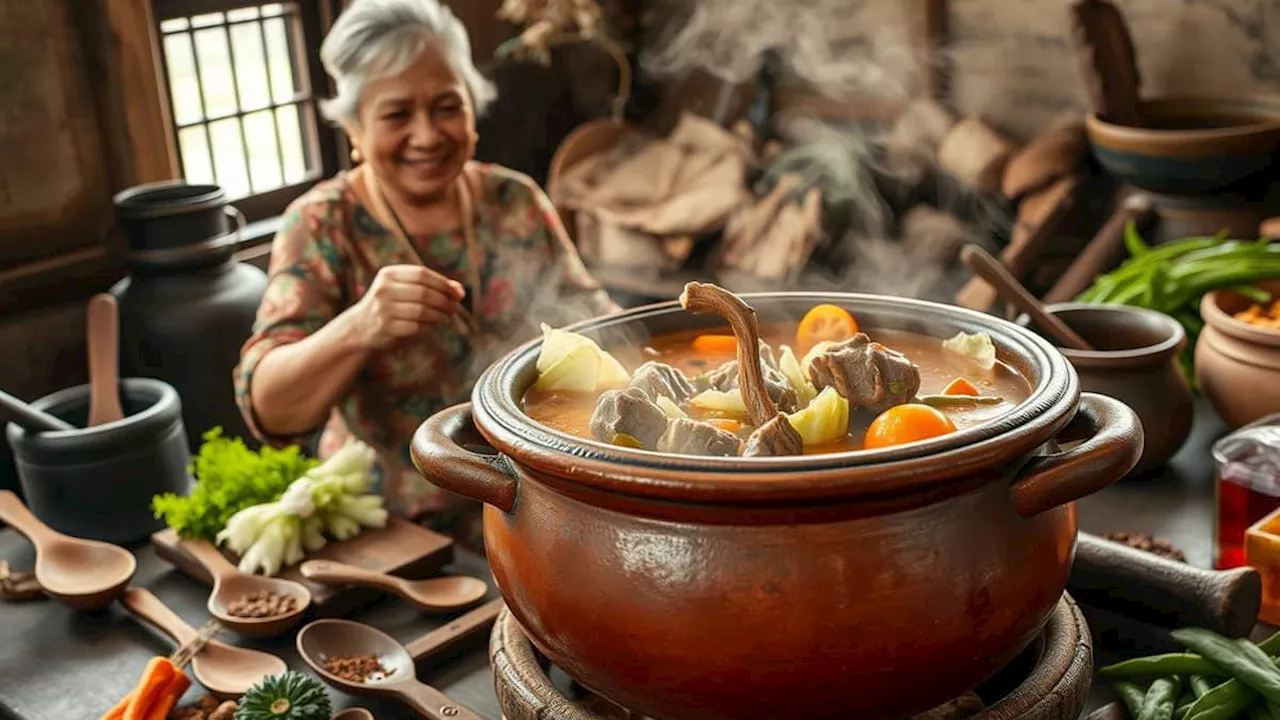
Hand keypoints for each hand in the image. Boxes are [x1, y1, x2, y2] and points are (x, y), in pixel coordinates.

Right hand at [350, 265, 465, 348]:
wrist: (360, 326)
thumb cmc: (390, 303)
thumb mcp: (404, 288)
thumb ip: (431, 285)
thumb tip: (459, 290)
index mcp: (388, 274)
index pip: (422, 274)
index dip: (443, 283)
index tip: (458, 293)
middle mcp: (383, 289)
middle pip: (423, 292)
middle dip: (445, 300)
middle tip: (455, 307)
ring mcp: (383, 309)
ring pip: (422, 311)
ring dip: (440, 314)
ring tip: (448, 316)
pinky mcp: (385, 328)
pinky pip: (416, 326)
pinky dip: (429, 326)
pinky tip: (433, 324)